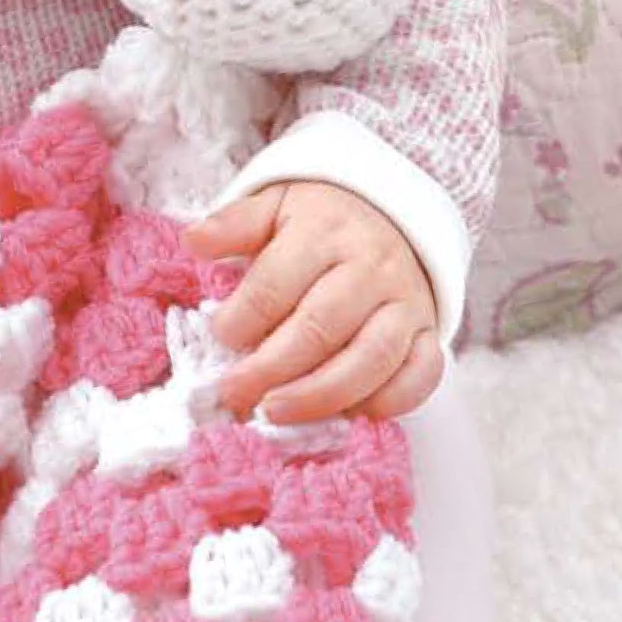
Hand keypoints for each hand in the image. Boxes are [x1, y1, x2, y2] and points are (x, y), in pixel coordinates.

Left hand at [185, 181, 442, 424]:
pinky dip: (389, 402)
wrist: (394, 212)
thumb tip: (192, 241)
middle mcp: (370, 267)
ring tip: (275, 412)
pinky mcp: (429, 331)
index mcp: (324, 231)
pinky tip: (349, 415)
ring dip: (321, 394)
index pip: (277, 282)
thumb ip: (234, 224)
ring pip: (370, 358)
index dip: (244, 317)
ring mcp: (405, 302)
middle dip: (272, 368)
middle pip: (321, 326)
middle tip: (235, 393)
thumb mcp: (274, 206)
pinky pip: (421, 374)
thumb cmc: (320, 221)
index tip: (220, 336)